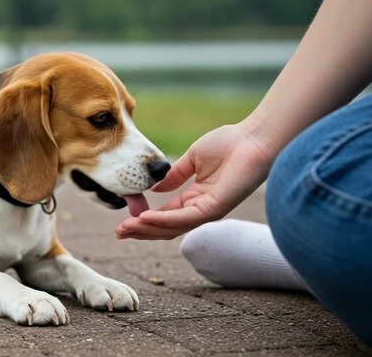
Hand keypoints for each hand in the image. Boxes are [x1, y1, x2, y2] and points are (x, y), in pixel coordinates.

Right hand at [115, 123, 272, 239]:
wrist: (254, 138)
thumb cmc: (230, 143)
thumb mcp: (192, 159)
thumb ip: (174, 175)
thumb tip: (155, 186)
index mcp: (195, 198)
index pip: (165, 216)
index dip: (144, 220)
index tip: (123, 221)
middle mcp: (200, 209)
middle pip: (165, 228)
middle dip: (141, 231)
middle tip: (118, 233)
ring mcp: (208, 211)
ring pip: (172, 228)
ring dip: (147, 229)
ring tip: (125, 228)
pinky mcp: (215, 208)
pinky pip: (184, 218)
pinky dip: (163, 220)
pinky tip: (145, 219)